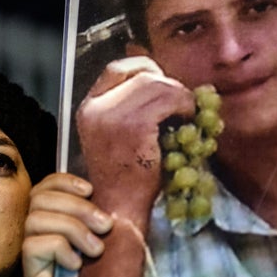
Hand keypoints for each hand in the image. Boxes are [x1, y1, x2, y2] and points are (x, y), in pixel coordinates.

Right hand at [22, 173, 112, 276]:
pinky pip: (36, 245)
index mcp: (49, 216)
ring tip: (96, 249)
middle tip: (105, 225)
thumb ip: (94, 219)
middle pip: (40, 199)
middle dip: (77, 207)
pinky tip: (76, 264)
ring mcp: (27, 249)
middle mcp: (33, 229)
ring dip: (73, 229)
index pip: (45, 186)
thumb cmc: (93, 274)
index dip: (64, 182)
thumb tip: (105, 202)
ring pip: (37, 219)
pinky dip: (60, 249)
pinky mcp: (27, 270)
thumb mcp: (96, 238)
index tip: (90, 189)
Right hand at [76, 56, 193, 229]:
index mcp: (88, 109)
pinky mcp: (133, 126)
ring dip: (180, 95)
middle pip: (140, 74)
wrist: (120, 209)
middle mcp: (95, 108)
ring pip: (156, 83)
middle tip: (182, 102)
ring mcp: (112, 115)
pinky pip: (168, 99)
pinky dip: (185, 106)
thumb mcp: (116, 136)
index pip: (116, 69)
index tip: (162, 80)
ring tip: (187, 116)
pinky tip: (188, 124)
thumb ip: (128, 108)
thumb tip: (161, 81)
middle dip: (167, 83)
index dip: (143, 68)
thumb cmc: (125, 178)